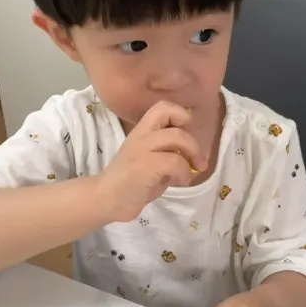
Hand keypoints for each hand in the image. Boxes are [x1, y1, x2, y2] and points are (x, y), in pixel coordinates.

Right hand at [95, 101, 206, 221]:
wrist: (106, 199)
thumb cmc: (132, 182)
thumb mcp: (152, 159)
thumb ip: (169, 151)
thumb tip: (193, 153)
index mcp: (142, 131)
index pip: (162, 107)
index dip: (181, 114)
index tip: (189, 134)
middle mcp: (141, 135)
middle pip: (173, 118)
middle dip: (194, 140)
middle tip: (199, 160)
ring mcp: (141, 149)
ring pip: (178, 137)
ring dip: (192, 155)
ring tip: (192, 171)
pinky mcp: (144, 167)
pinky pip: (175, 162)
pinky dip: (184, 173)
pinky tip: (179, 182)